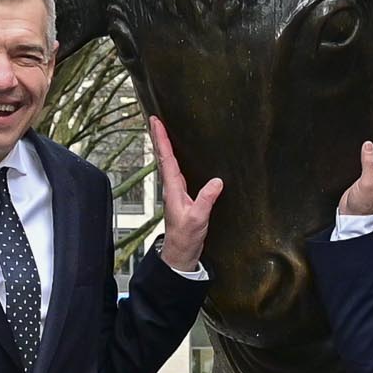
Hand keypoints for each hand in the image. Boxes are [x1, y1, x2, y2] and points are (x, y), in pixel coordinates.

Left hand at [151, 116, 220, 273]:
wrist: (180, 253)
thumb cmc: (185, 237)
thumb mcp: (198, 218)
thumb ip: (206, 199)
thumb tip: (217, 181)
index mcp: (173, 189)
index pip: (166, 158)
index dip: (161, 139)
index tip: (156, 122)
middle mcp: (171, 187)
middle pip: (163, 156)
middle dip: (159, 137)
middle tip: (155, 119)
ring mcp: (175, 191)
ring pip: (167, 163)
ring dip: (164, 146)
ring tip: (162, 132)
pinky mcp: (180, 196)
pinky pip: (174, 171)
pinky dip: (172, 159)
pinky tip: (175, 156)